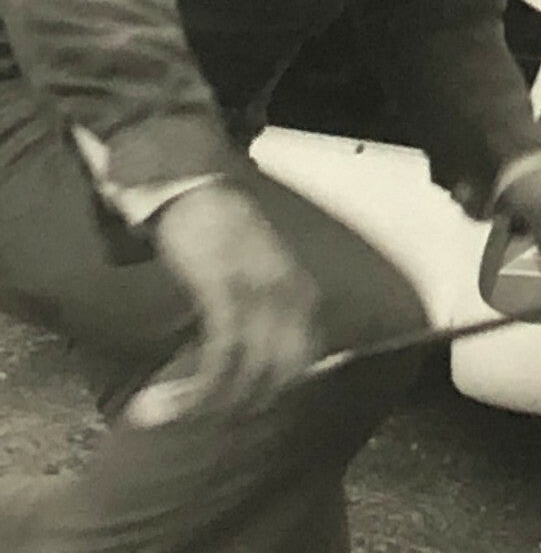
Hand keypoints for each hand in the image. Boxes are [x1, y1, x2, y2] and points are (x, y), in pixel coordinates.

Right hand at [145, 183, 320, 421]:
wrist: (199, 192)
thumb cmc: (227, 237)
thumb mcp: (263, 278)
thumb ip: (270, 315)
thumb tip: (265, 365)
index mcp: (304, 295)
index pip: (305, 364)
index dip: (273, 395)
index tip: (237, 412)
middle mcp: (292, 297)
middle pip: (280, 377)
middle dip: (242, 407)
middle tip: (200, 419)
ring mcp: (260, 295)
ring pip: (249, 374)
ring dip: (206, 407)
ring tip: (167, 415)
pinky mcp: (225, 292)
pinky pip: (220, 357)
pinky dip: (194, 389)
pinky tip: (163, 402)